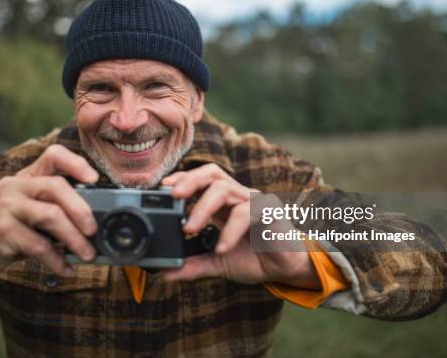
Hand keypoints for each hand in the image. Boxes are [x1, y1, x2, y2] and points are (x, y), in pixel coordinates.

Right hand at [0, 145, 98, 279]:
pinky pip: (39, 245)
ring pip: (51, 216)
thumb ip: (57, 206)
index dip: (76, 163)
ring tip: (88, 254)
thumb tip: (97, 221)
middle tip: (94, 230)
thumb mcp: (33, 209)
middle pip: (56, 186)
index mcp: (29, 176)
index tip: (94, 179)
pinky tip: (65, 268)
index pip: (53, 155)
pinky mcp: (3, 230)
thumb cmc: (15, 227)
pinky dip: (57, 260)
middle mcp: (16, 185)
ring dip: (74, 239)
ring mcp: (7, 206)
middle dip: (81, 210)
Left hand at [160, 164, 320, 288]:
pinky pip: (246, 213)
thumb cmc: (254, 257)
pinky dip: (229, 231)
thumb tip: (164, 274)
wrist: (286, 269)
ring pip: (224, 189)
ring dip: (203, 207)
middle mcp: (237, 195)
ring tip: (189, 229)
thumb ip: (193, 265)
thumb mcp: (217, 263)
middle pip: (211, 173)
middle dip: (189, 181)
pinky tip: (221, 248)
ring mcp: (254, 201)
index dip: (181, 179)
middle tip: (172, 196)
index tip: (160, 189)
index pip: (200, 179)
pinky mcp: (269, 211)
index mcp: (223, 202)